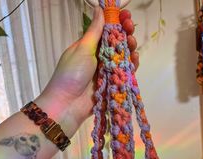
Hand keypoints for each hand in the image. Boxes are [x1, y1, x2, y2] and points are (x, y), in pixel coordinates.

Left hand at [35, 7, 138, 137]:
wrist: (68, 105)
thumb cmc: (71, 74)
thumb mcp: (82, 49)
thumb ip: (94, 30)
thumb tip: (100, 8)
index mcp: (89, 47)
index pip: (106, 30)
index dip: (116, 22)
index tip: (125, 15)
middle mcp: (98, 58)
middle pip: (116, 42)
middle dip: (125, 33)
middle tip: (130, 27)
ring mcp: (106, 71)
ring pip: (123, 57)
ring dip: (130, 48)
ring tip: (132, 43)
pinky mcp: (113, 84)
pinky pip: (125, 73)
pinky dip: (131, 65)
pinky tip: (135, 58)